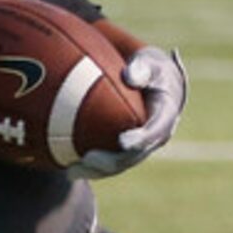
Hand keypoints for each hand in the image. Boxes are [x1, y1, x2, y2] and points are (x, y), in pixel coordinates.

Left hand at [77, 45, 185, 176]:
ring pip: (120, 165)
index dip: (140, 139)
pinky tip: (66, 168)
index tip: (122, 141)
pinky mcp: (126, 150)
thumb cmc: (146, 65)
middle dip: (113, 161)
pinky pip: (108, 162)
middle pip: (135, 155)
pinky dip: (89, 167)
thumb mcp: (149, 60)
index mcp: (166, 114)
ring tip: (71, 171)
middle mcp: (156, 135)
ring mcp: (141, 145)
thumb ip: (142, 67)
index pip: (155, 131)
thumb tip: (130, 76)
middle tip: (88, 159)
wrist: (150, 79)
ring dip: (97, 171)